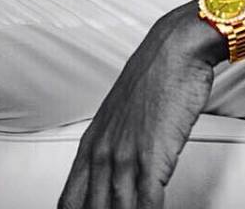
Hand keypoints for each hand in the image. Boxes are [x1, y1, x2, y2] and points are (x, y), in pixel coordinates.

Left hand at [58, 4, 218, 208]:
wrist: (175, 50)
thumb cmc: (153, 78)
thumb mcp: (121, 115)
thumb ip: (114, 146)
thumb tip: (113, 173)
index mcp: (91, 145)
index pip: (69, 202)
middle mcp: (104, 153)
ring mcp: (126, 157)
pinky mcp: (153, 157)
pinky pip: (147, 203)